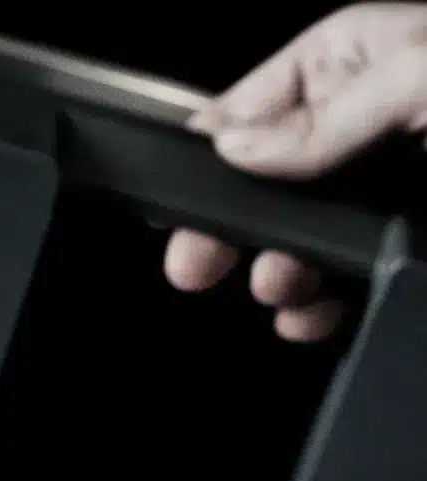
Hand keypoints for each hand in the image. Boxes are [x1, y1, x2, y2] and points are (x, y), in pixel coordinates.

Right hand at [168, 3, 426, 340]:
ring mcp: (385, 188)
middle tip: (199, 266)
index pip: (254, 103)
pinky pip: (345, 275)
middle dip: (237, 224)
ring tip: (280, 288)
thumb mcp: (420, 77)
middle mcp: (363, 124)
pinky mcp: (405, 241)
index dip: (213, 153)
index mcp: (353, 61)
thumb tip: (239, 147)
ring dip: (281, 269)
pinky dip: (320, 302)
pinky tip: (310, 314)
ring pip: (302, 236)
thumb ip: (328, 118)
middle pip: (268, 180)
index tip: (182, 200)